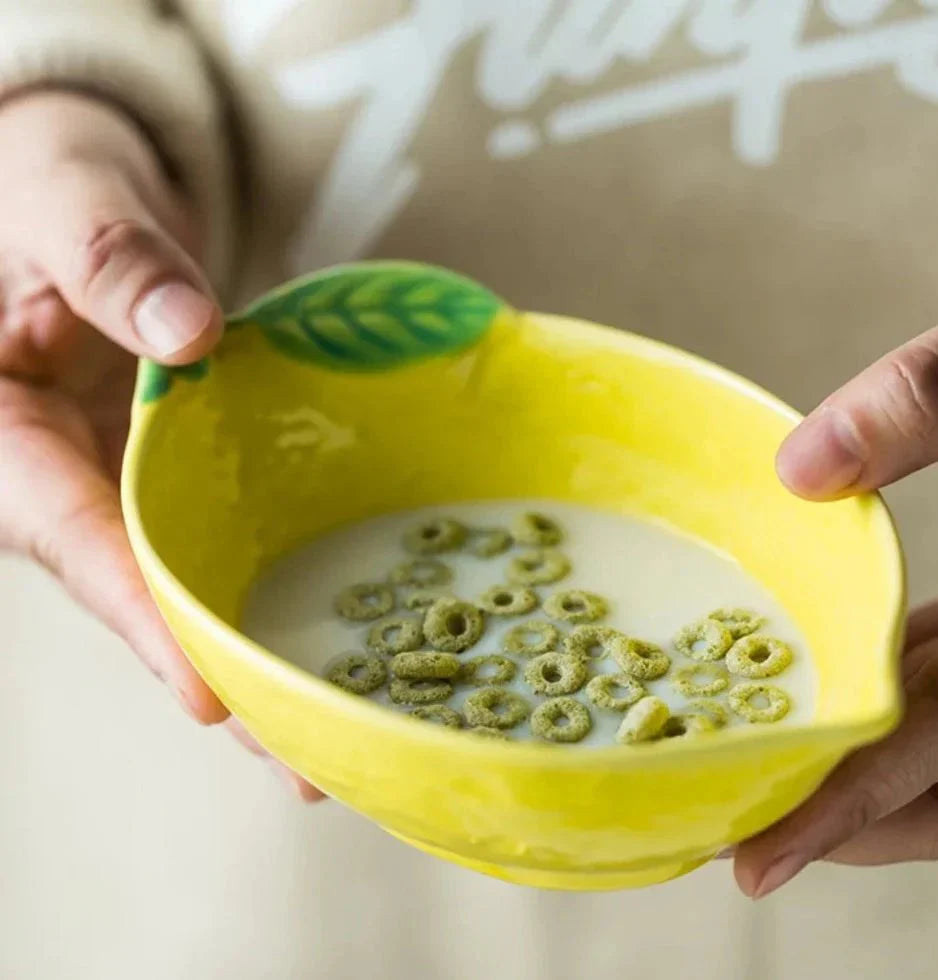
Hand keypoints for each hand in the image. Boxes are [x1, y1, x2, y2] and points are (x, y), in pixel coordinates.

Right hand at [0, 91, 321, 799]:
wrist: (67, 206)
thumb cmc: (43, 191)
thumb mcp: (63, 201)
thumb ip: (110, 260)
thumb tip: (189, 331)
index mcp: (4, 432)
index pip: (75, 535)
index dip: (142, 616)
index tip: (209, 693)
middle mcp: (63, 480)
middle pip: (139, 596)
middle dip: (220, 680)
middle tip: (305, 763)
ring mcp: (121, 486)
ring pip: (181, 588)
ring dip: (253, 664)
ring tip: (332, 745)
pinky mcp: (168, 477)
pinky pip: (213, 544)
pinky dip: (262, 595)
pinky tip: (324, 646)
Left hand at [733, 309, 937, 894]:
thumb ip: (935, 397)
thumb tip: (800, 466)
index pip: (936, 742)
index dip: (844, 807)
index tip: (758, 860)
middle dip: (840, 816)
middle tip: (734, 826)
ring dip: (868, 773)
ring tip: (771, 772)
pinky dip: (904, 712)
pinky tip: (844, 690)